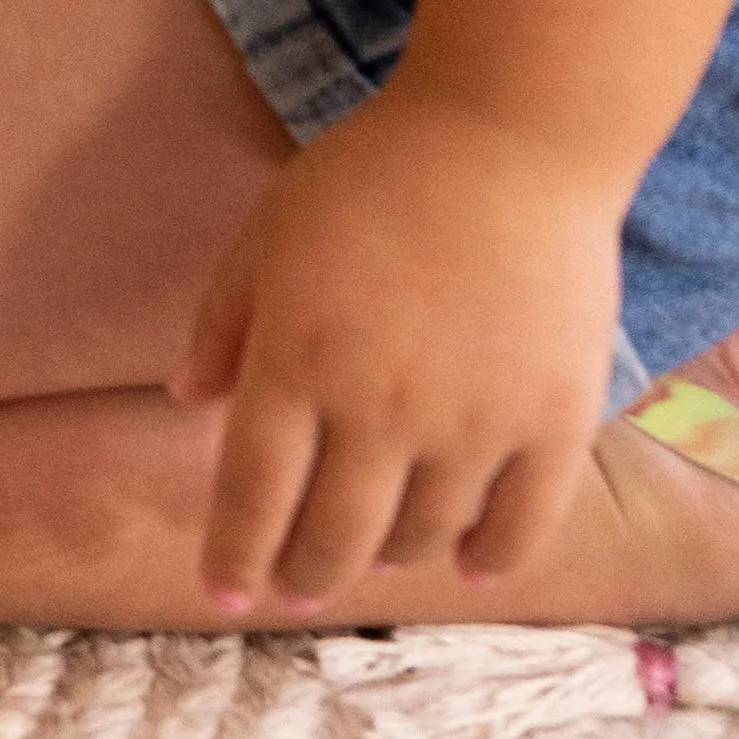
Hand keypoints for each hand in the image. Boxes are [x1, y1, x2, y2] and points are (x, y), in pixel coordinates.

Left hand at [172, 90, 624, 609]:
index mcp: (297, 360)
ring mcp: (471, 424)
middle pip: (335, 531)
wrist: (504, 142)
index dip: (235, 551)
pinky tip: (471, 568)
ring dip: (392, 556)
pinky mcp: (552, 424)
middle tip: (293, 590)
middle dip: (306, 573)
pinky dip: (494, 558)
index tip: (225, 596)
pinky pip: (522, 524)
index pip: (253, 488)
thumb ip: (226, 321)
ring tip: (374, 553)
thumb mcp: (268, 233)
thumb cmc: (370, 176)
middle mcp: (379, 409)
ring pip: (425, 535)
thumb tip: (185, 398)